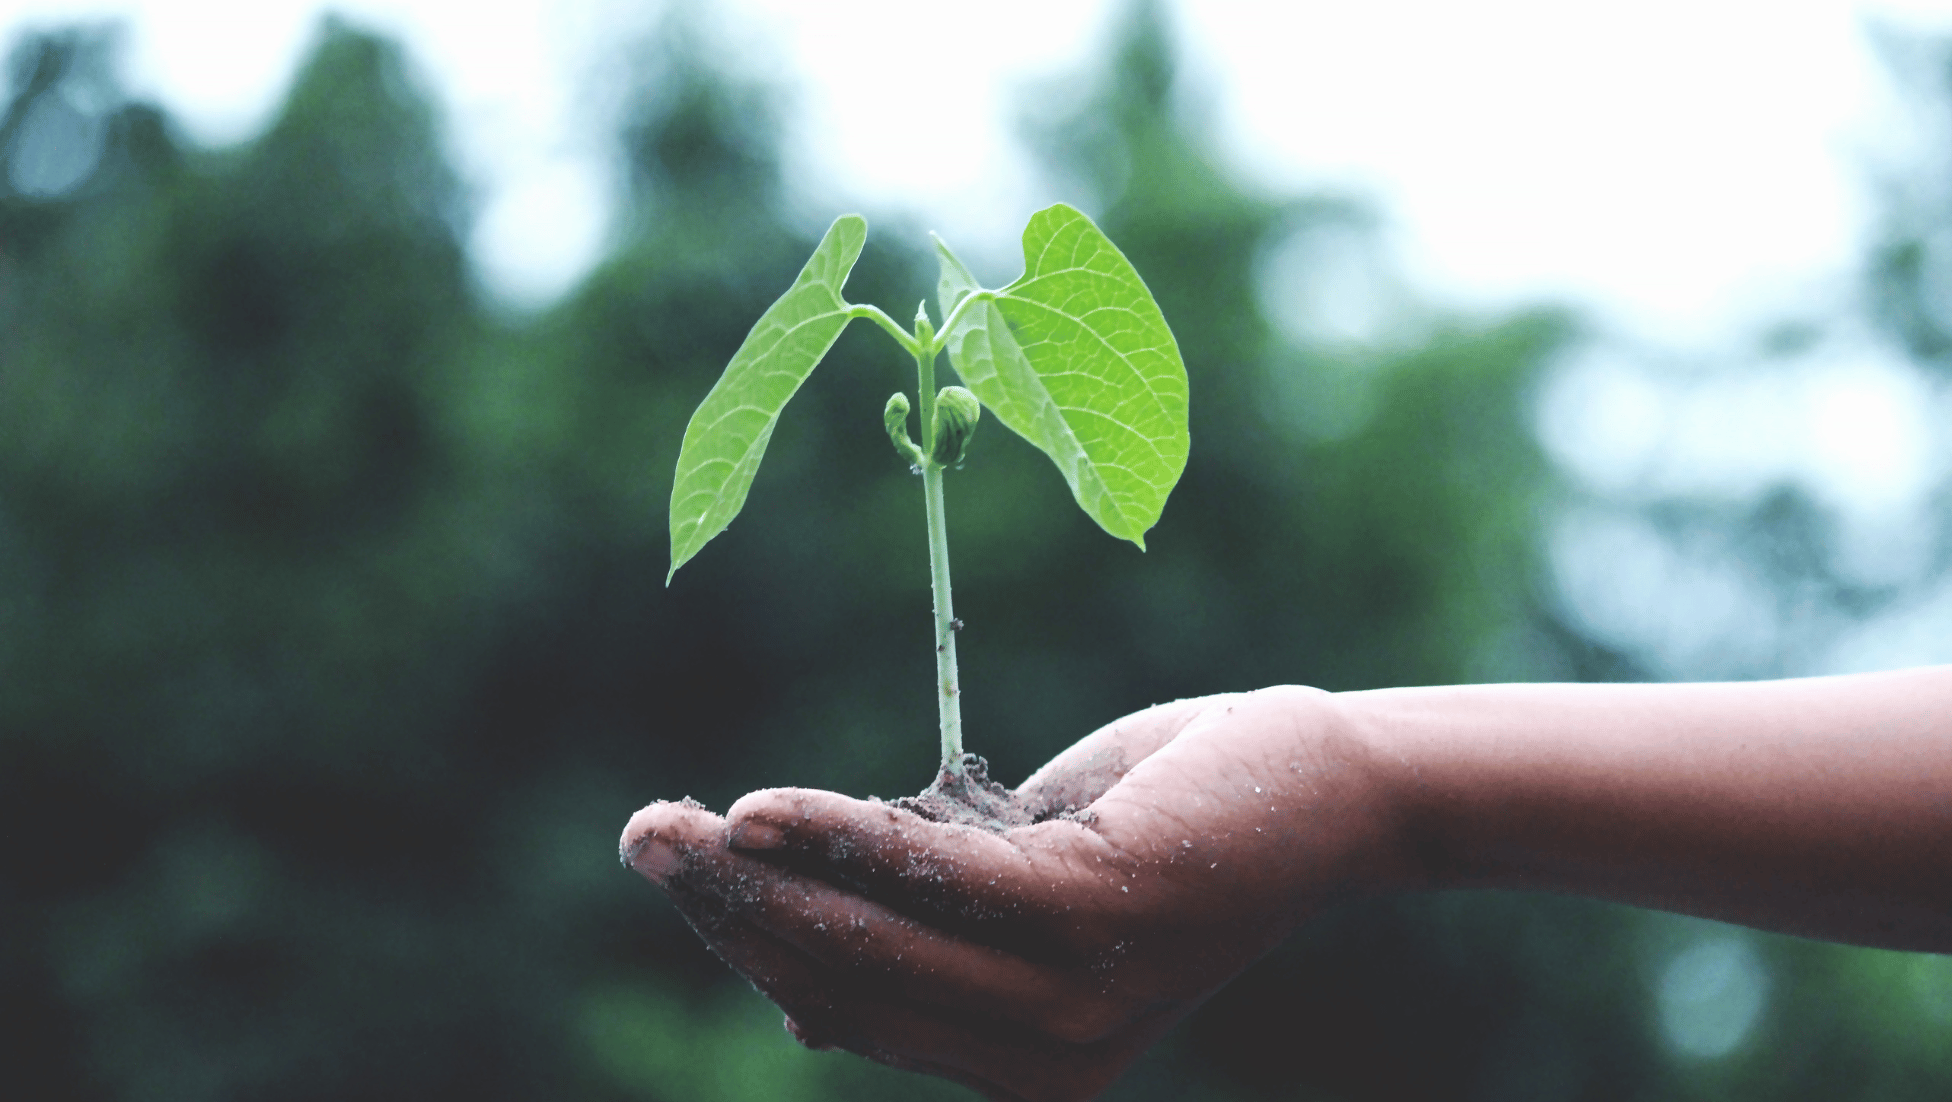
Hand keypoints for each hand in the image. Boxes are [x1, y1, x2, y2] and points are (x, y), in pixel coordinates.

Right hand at [620, 686, 1399, 1100]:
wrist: (1320, 788)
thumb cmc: (1163, 824)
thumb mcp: (1026, 887)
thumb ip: (929, 935)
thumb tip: (798, 1001)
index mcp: (1020, 1064)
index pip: (849, 1008)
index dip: (750, 943)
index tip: (677, 868)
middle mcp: (1043, 1060)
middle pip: (844, 982)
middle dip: (730, 911)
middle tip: (643, 837)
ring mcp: (1073, 999)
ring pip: (873, 939)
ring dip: (759, 878)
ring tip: (674, 826)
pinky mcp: (1097, 916)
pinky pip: (936, 879)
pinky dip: (842, 840)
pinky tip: (763, 811)